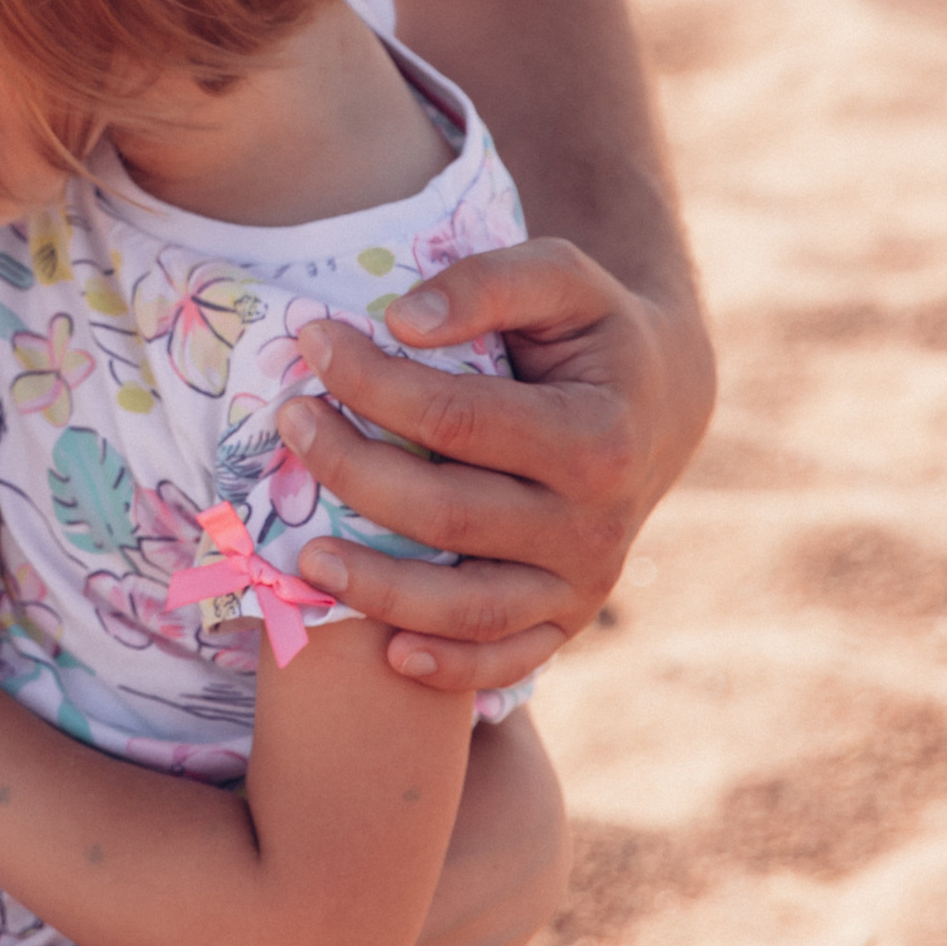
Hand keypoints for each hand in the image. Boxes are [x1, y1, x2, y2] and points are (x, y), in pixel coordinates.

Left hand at [279, 236, 711, 692]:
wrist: (656, 404)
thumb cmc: (591, 332)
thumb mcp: (563, 276)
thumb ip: (489, 283)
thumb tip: (402, 321)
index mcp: (598, 437)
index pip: (457, 420)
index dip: (373, 383)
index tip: (314, 342)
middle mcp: (595, 523)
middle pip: (448, 515)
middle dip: (352, 470)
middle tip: (291, 422)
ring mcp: (583, 582)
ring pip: (469, 608)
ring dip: (379, 589)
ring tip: (304, 557)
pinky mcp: (567, 618)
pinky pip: (505, 659)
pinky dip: (448, 668)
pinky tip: (388, 654)